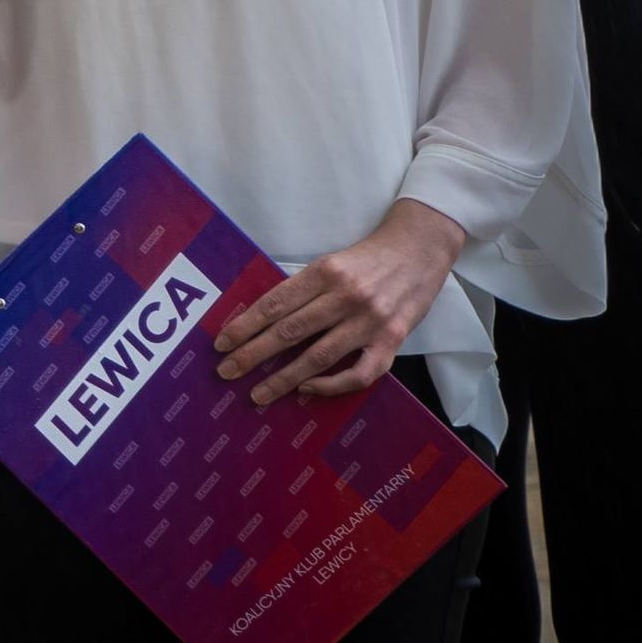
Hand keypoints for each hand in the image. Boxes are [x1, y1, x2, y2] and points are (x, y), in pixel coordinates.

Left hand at [212, 198, 467, 404]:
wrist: (420, 249)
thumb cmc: (368, 258)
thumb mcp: (330, 262)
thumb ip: (303, 289)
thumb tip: (263, 321)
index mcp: (324, 272)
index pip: (275, 304)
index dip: (245, 326)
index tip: (221, 344)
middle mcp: (345, 296)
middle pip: (290, 332)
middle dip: (253, 355)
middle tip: (226, 372)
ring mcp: (370, 321)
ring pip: (318, 356)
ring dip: (283, 378)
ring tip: (257, 393)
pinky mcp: (393, 340)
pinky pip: (360, 373)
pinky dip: (332, 385)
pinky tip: (308, 388)